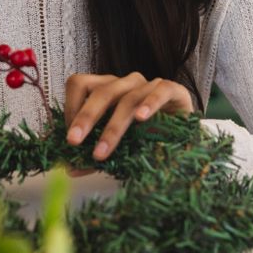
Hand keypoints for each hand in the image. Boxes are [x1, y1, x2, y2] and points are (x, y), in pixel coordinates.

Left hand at [65, 72, 193, 160]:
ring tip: (102, 152)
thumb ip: (93, 156)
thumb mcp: (116, 146)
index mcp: (107, 88)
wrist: (183, 136)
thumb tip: (70, 170)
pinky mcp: (173, 89)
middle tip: (73, 141)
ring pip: (127, 99)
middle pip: (101, 91)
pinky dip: (150, 104)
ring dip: (113, 127)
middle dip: (85, 117)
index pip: (80, 84)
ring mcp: (149, 84)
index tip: (70, 137)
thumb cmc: (145, 137)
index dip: (71, 108)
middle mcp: (125, 82)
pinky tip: (141, 120)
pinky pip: (160, 91)